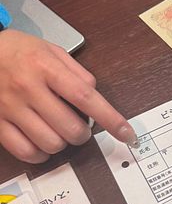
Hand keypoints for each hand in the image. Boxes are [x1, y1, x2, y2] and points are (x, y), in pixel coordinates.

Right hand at [0, 30, 136, 163]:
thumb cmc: (17, 50)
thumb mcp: (50, 49)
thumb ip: (76, 71)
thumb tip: (94, 94)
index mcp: (46, 67)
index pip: (85, 97)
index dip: (110, 118)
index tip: (127, 133)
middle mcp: (28, 88)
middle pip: (70, 127)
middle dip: (83, 134)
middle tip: (79, 126)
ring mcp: (10, 108)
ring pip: (50, 143)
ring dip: (63, 144)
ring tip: (59, 132)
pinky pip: (25, 151)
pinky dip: (40, 154)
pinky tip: (42, 144)